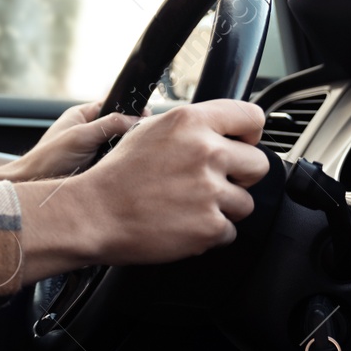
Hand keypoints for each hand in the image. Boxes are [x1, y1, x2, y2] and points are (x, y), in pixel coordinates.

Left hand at [0, 100, 146, 184]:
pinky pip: (113, 161)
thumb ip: (108, 125)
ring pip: (118, 145)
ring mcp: (91, 149)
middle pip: (118, 126)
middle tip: (143, 138)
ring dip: (125, 150)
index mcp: (81, 115)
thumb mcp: (81, 136)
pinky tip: (126, 168)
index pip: (113, 104)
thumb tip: (136, 119)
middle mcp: (87, 130)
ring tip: (135, 154)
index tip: (147, 117)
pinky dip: (119, 164)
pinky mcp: (94, 167)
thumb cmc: (48, 158)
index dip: (131, 110)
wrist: (32, 184)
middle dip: (130, 132)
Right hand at [15, 99, 268, 277]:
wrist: (92, 214)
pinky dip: (209, 233)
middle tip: (210, 183)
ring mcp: (210, 191)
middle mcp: (205, 152)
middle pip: (258, 164)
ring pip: (245, 202)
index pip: (252, 118)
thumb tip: (220, 130)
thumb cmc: (114, 176)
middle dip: (239, 176)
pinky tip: (182, 224)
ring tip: (188, 206)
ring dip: (223, 208)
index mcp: (190, 122)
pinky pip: (229, 231)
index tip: (241, 145)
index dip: (249, 134)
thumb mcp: (147, 131)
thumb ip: (188, 127)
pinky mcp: (210, 226)